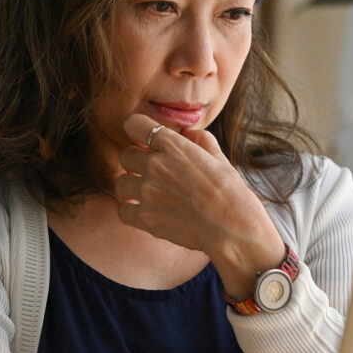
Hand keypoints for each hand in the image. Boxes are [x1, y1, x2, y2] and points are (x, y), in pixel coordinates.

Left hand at [115, 114, 285, 298]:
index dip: (137, 130)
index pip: (135, 124)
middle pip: (126, 156)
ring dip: (131, 187)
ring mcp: (148, 192)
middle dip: (136, 163)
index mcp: (174, 146)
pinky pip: (122, 210)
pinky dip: (131, 211)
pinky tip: (145, 211)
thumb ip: (201, 140)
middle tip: (150, 172)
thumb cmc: (230, 192)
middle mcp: (156, 165)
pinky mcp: (146, 217)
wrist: (232, 228)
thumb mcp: (219, 158)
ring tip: (147, 194)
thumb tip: (188, 132)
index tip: (144, 140)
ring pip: (120, 182)